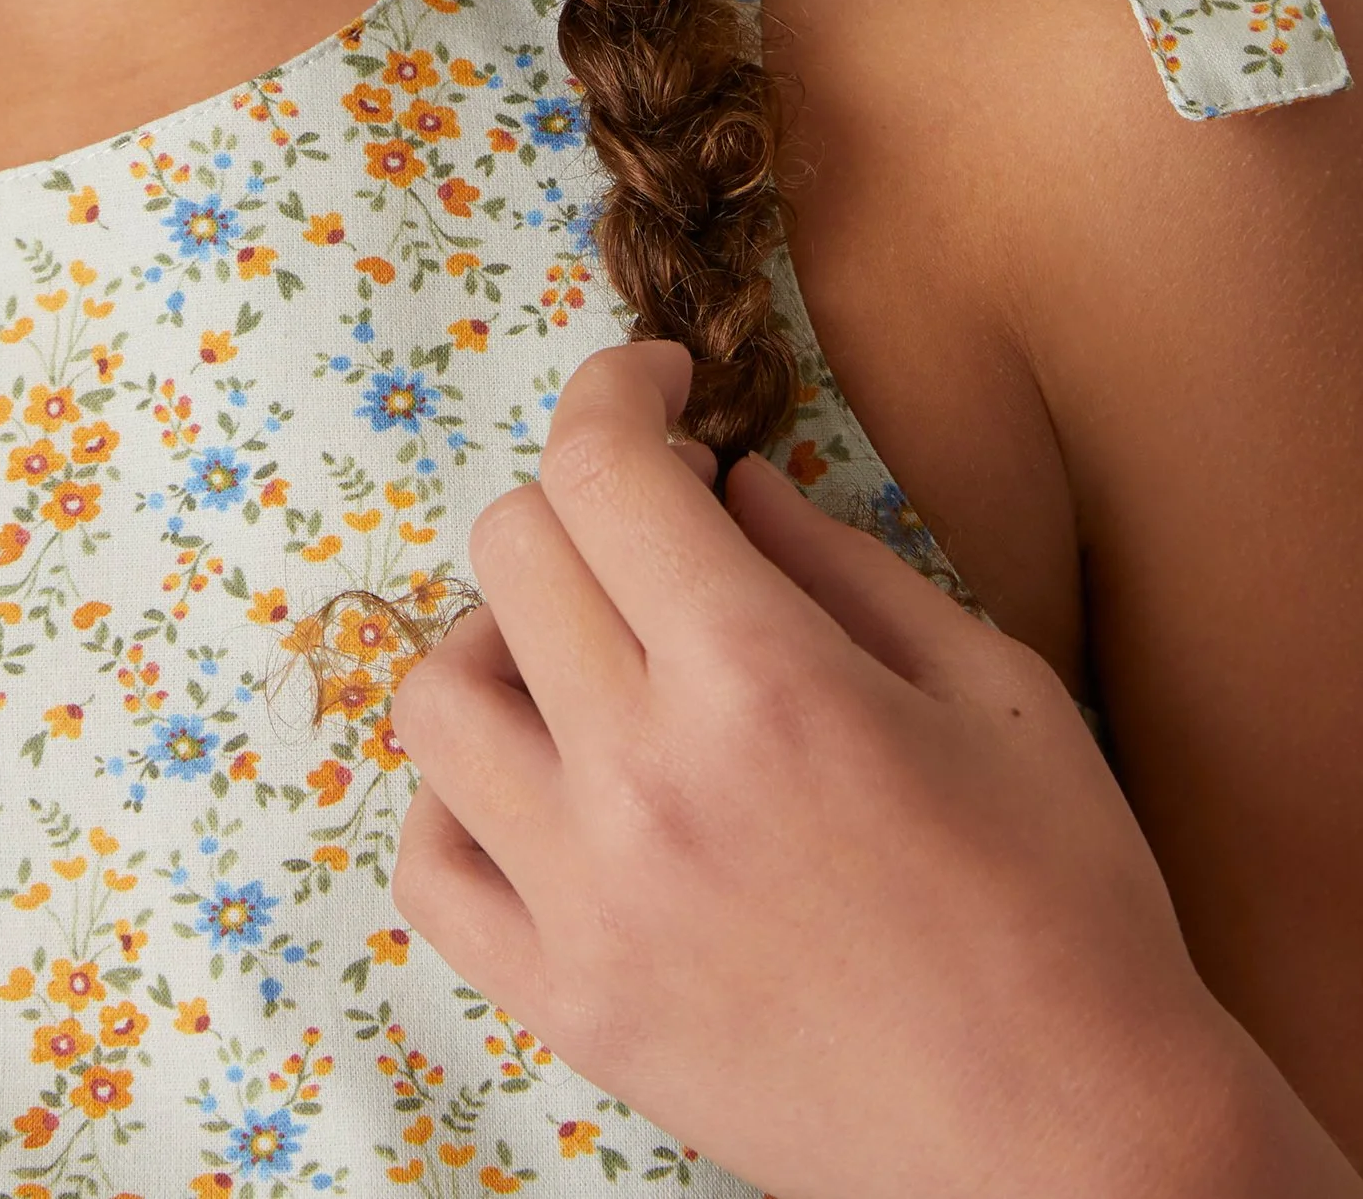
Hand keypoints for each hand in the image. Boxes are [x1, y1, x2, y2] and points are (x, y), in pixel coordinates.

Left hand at [389, 342, 1357, 1198]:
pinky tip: (545, 785)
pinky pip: (429, 866)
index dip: (619, 388)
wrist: (1077, 1152)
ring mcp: (587, 902)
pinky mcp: (568, 1006)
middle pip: (511, 551)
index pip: (603, 467)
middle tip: (659, 526)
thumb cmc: (1066, 909)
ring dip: (501, 642)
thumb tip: (728, 480)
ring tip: (590, 659)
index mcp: (761, 682)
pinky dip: (462, 801)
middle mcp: (645, 780)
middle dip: (585, 499)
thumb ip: (840, 561)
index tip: (661, 385)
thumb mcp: (992, 690)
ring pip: (435, 697)